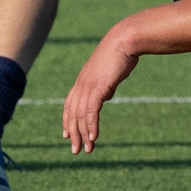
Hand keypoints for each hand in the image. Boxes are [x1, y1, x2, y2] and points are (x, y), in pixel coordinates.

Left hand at [62, 33, 139, 153]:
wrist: (124, 40)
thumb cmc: (120, 55)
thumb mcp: (110, 74)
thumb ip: (105, 86)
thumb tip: (105, 96)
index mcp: (83, 81)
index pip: (70, 104)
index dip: (67, 120)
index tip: (66, 135)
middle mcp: (81, 84)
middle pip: (72, 113)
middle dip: (73, 133)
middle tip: (75, 150)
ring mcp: (88, 85)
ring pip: (80, 115)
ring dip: (83, 134)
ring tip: (87, 149)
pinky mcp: (98, 87)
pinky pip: (91, 110)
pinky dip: (91, 125)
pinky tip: (93, 136)